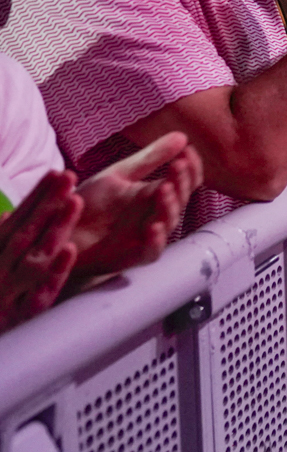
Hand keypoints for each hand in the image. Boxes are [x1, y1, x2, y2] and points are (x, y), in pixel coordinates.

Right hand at [0, 170, 80, 333]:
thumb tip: (10, 215)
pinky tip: (69, 251)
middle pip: (24, 233)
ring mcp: (6, 296)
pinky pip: (38, 295)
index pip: (15, 223)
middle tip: (69, 177)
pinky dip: (53, 273)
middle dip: (47, 204)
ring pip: (33, 258)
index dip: (36, 197)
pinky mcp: (17, 320)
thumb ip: (4, 240)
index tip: (56, 173)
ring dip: (54, 229)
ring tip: (74, 201)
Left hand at [70, 132, 202, 276]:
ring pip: (170, 222)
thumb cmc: (89, 204)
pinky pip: (152, 250)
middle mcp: (156, 214)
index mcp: (155, 194)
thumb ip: (150, 158)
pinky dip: (156, 239)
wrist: (58, 230)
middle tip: (177, 165)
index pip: (185, 181)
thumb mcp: (120, 175)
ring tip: (165, 188)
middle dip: (182, 181)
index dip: (191, 167)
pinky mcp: (133, 256)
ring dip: (170, 205)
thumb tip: (183, 136)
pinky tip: (153, 226)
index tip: (188, 150)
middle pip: (181, 198)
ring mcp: (147, 235)